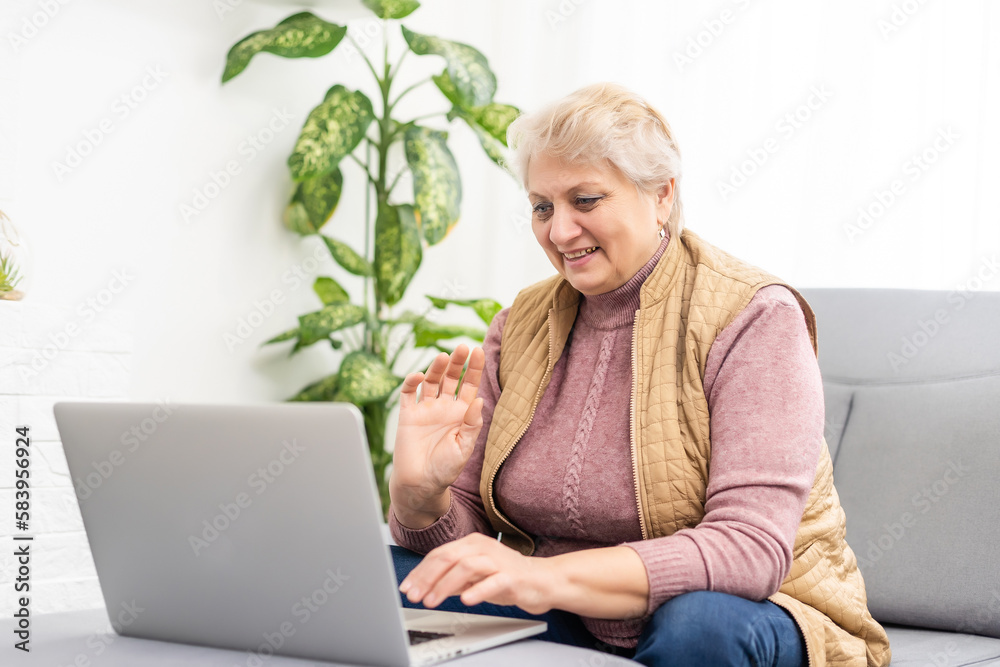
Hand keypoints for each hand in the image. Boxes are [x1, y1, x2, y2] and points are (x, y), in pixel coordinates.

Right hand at [389, 344, 484, 507]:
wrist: (420, 485)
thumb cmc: (445, 469)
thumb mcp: (464, 447)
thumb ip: (472, 424)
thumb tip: (479, 399)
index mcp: (461, 414)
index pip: (469, 386)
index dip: (474, 369)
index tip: (479, 352)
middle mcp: (444, 408)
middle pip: (451, 378)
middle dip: (457, 363)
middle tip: (462, 348)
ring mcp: (425, 410)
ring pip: (431, 382)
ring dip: (436, 368)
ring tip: (443, 357)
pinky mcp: (407, 415)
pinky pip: (409, 394)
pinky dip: (411, 383)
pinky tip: (419, 377)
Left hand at [399, 533, 555, 614]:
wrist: (543, 580)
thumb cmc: (507, 577)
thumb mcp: (474, 577)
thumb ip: (452, 579)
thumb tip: (426, 586)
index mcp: (471, 544)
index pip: (439, 554)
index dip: (420, 572)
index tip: (406, 588)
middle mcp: (483, 547)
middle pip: (448, 557)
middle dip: (426, 578)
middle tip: (413, 595)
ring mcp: (498, 560)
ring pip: (466, 567)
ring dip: (445, 585)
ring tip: (431, 600)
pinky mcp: (512, 575)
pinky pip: (492, 581)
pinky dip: (477, 590)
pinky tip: (465, 600)